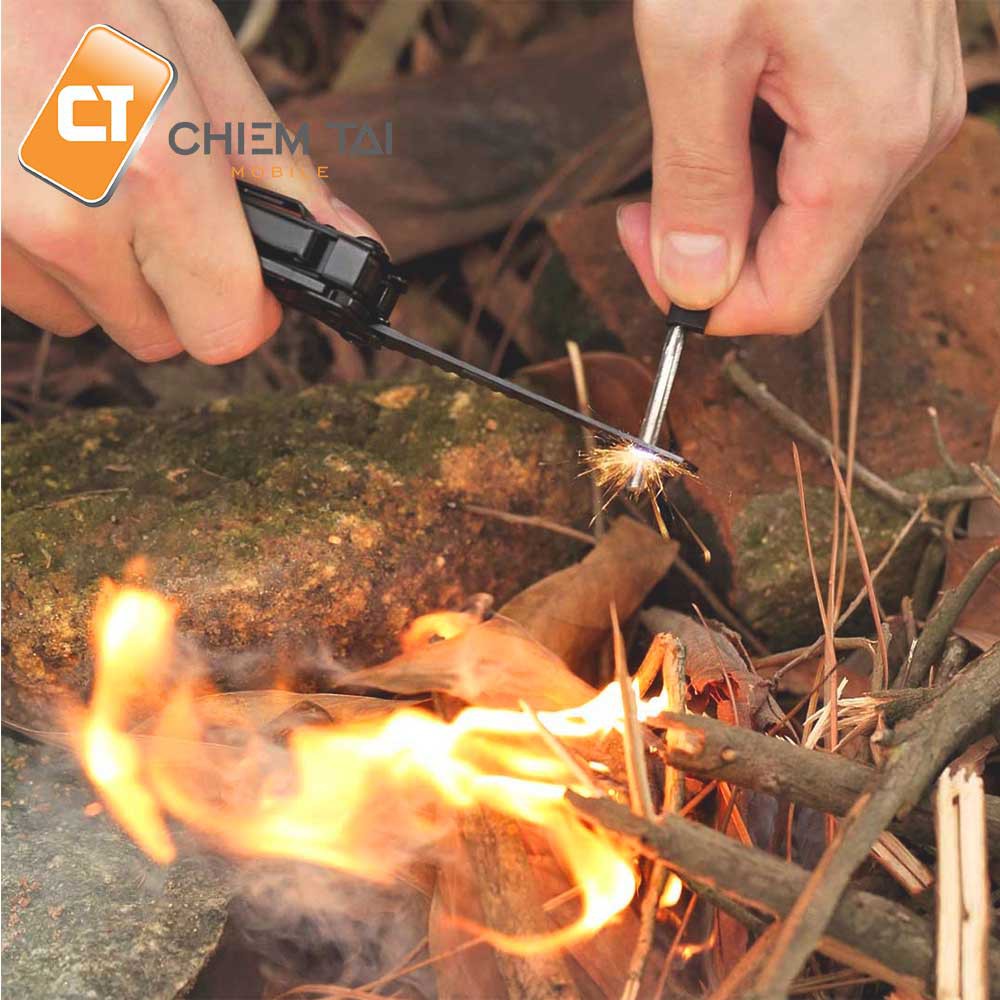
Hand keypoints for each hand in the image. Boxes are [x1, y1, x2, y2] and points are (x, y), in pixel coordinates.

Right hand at [2, 0, 377, 362]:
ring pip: (85, 316)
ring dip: (102, 270)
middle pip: (155, 337)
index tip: (243, 280)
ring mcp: (3, 231)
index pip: (224, 331)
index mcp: (157, 172)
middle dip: (173, 288)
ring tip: (89, 172)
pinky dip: (44, 251)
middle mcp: (70, 218)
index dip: (244, 308)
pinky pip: (27, 289)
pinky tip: (41, 176)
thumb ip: (275, 165)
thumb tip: (347, 242)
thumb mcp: (195, 47)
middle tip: (160, 207)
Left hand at [619, 0, 964, 334]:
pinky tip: (729, 105)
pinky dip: (760, 161)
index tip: (643, 243)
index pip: (785, 299)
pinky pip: (821, 164)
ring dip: (732, 203)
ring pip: (807, 218)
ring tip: (686, 129)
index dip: (703, 300)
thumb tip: (695, 287)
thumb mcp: (693, 45)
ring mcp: (907, 109)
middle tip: (645, 198)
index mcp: (866, 143)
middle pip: (797, 263)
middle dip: (711, 250)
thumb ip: (696, 180)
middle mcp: (906, 138)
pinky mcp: (891, 83)